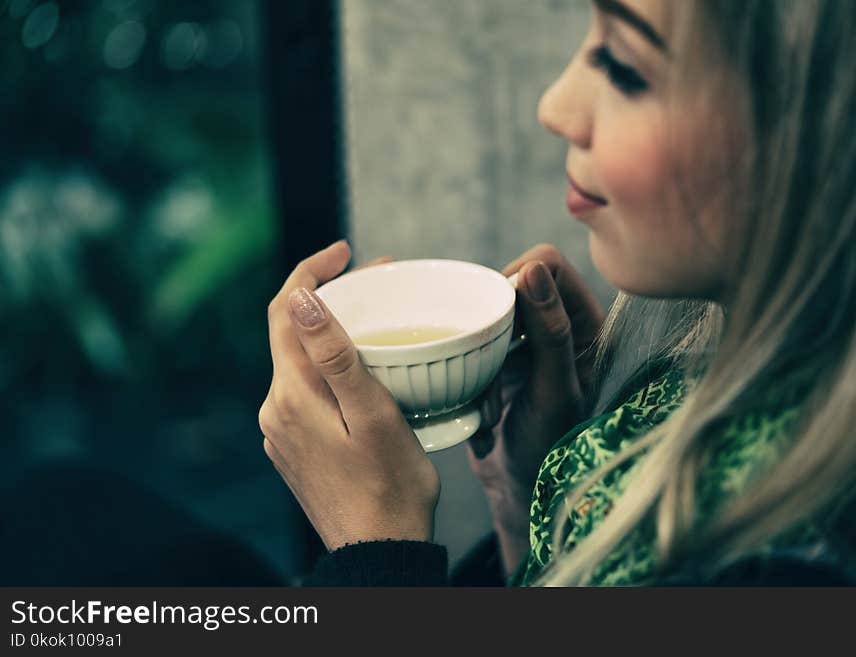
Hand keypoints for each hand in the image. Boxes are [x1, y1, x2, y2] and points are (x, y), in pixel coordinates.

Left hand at [259, 241, 440, 550]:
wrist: (378, 552)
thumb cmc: (389, 486)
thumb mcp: (372, 414)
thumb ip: (334, 355)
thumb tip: (300, 297)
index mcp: (291, 396)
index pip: (284, 312)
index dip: (311, 271)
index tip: (346, 253)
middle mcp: (276, 410)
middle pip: (294, 334)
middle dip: (332, 298)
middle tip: (380, 280)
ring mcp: (283, 432)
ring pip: (302, 363)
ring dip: (334, 333)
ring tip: (380, 318)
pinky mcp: (296, 448)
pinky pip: (308, 392)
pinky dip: (332, 368)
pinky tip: (364, 371)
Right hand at [467, 244, 605, 568]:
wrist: (526, 493)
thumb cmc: (554, 449)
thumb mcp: (555, 391)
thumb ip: (550, 332)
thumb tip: (533, 270)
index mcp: (587, 325)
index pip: (549, 265)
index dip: (518, 277)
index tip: (499, 319)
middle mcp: (557, 328)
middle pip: (512, 286)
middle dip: (491, 327)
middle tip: (491, 368)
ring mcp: (525, 346)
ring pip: (486, 318)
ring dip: (480, 359)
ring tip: (490, 404)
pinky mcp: (498, 365)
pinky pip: (471, 348)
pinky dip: (470, 379)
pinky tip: (484, 416)